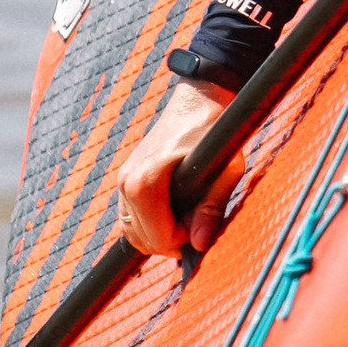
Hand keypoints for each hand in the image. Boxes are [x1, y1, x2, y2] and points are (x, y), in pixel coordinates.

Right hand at [117, 78, 236, 256]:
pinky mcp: (125, 179)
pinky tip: (172, 212)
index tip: (199, 225)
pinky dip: (148, 224)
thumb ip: (211, 210)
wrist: (196, 102)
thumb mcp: (224, 171)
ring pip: (132, 232)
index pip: (157, 237)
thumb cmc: (211, 133)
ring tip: (185, 216)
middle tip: (195, 221)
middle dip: (171, 240)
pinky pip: (129, 218)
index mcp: (147, 182)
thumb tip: (200, 244)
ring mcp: (122, 180)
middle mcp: (127, 183)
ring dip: (158, 234)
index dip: (182, 241)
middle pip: (142, 239)